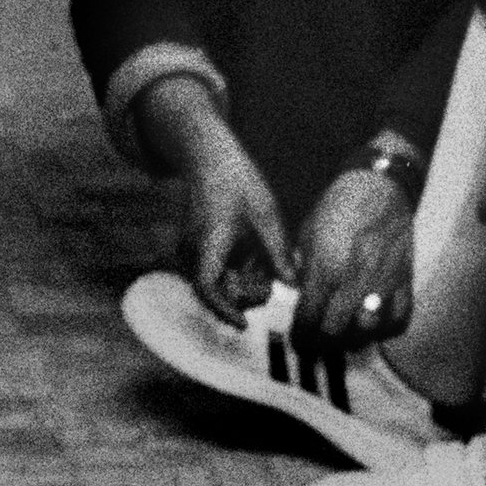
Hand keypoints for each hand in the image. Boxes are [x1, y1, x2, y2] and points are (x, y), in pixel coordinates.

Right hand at [135, 77, 293, 323]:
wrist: (211, 160)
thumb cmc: (238, 183)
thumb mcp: (268, 217)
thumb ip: (279, 254)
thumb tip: (293, 287)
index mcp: (209, 244)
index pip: (207, 289)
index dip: (223, 311)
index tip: (244, 325)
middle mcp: (193, 252)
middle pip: (216, 291)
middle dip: (244, 294)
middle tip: (270, 280)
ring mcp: (192, 252)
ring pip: (216, 284)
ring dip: (241, 283)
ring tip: (262, 263)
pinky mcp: (196, 250)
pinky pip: (215, 273)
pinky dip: (236, 273)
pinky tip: (252, 257)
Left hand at [292, 168, 414, 347]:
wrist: (379, 185)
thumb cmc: (338, 206)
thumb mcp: (307, 234)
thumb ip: (301, 268)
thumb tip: (296, 294)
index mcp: (325, 267)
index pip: (309, 317)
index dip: (300, 336)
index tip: (298, 341)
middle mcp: (354, 279)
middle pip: (336, 331)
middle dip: (321, 344)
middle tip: (316, 346)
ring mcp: (383, 281)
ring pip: (369, 331)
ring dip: (354, 340)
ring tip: (343, 338)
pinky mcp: (405, 279)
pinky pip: (400, 318)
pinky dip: (387, 330)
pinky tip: (375, 328)